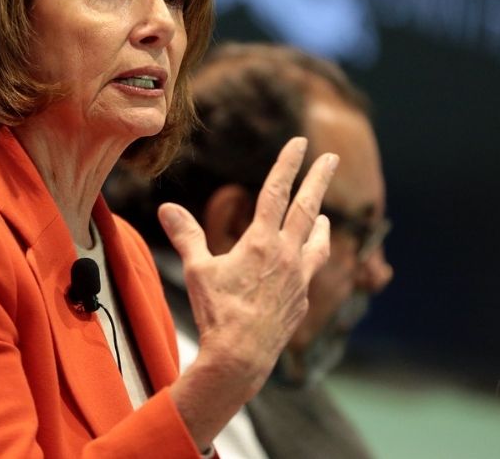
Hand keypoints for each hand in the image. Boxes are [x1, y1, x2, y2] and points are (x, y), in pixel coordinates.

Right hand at [160, 137, 336, 396]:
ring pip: (318, 242)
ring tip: (325, 215)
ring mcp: (299, 279)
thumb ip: (186, 235)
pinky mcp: (301, 301)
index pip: (276, 192)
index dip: (288, 164)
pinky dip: (311, 258)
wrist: (242, 356)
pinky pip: (311, 271)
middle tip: (333, 157)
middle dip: (319, 179)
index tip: (300, 143)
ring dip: (322, 224)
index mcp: (261, 242)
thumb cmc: (217, 312)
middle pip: (307, 208)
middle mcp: (287, 255)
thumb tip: (167, 208)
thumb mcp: (198, 270)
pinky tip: (305, 262)